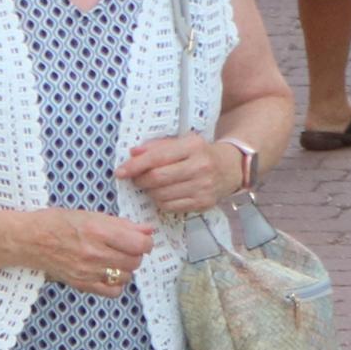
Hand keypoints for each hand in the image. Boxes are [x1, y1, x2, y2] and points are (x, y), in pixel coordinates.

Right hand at [24, 207, 153, 297]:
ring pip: (126, 276)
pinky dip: (116, 283)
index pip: (139, 244)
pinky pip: (113, 291)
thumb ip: (122, 224)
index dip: (146, 242)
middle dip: (136, 253)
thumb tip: (148, 230)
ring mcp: (88, 272)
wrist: (30, 240)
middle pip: (135, 261)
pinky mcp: (82, 284)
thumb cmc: (58, 223)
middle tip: (126, 247)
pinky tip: (108, 273)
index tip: (141, 239)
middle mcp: (94, 253)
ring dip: (126, 268)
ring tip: (114, 258)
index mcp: (98, 231)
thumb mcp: (91, 215)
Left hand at [114, 131, 246, 216]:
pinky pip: (171, 207)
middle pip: (158, 178)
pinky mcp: (203, 203)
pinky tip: (163, 194)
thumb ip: (157, 146)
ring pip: (162, 195)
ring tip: (151, 186)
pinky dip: (160, 202)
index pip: (157, 157)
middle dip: (140, 180)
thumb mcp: (182, 142)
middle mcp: (200, 167)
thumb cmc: (200, 153)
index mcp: (192, 146)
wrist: (230, 168)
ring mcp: (203, 187)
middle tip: (136, 179)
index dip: (135, 165)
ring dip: (150, 192)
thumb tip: (133, 153)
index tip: (120, 171)